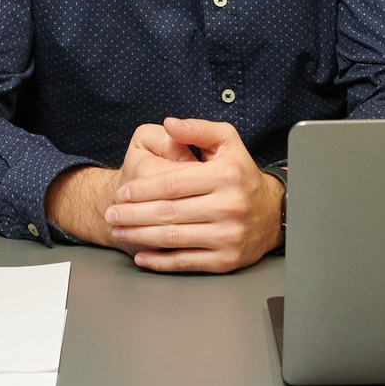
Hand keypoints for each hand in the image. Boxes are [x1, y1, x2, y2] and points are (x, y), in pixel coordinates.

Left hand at [102, 117, 283, 273]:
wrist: (273, 212)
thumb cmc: (242, 174)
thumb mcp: (227, 141)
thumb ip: (197, 129)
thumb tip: (169, 124)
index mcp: (226, 175)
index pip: (173, 184)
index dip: (142, 190)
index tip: (122, 193)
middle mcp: (229, 206)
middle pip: (168, 212)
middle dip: (133, 215)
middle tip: (111, 214)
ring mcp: (228, 235)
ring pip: (173, 238)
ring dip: (139, 235)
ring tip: (119, 231)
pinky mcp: (227, 260)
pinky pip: (186, 261)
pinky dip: (160, 261)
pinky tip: (142, 255)